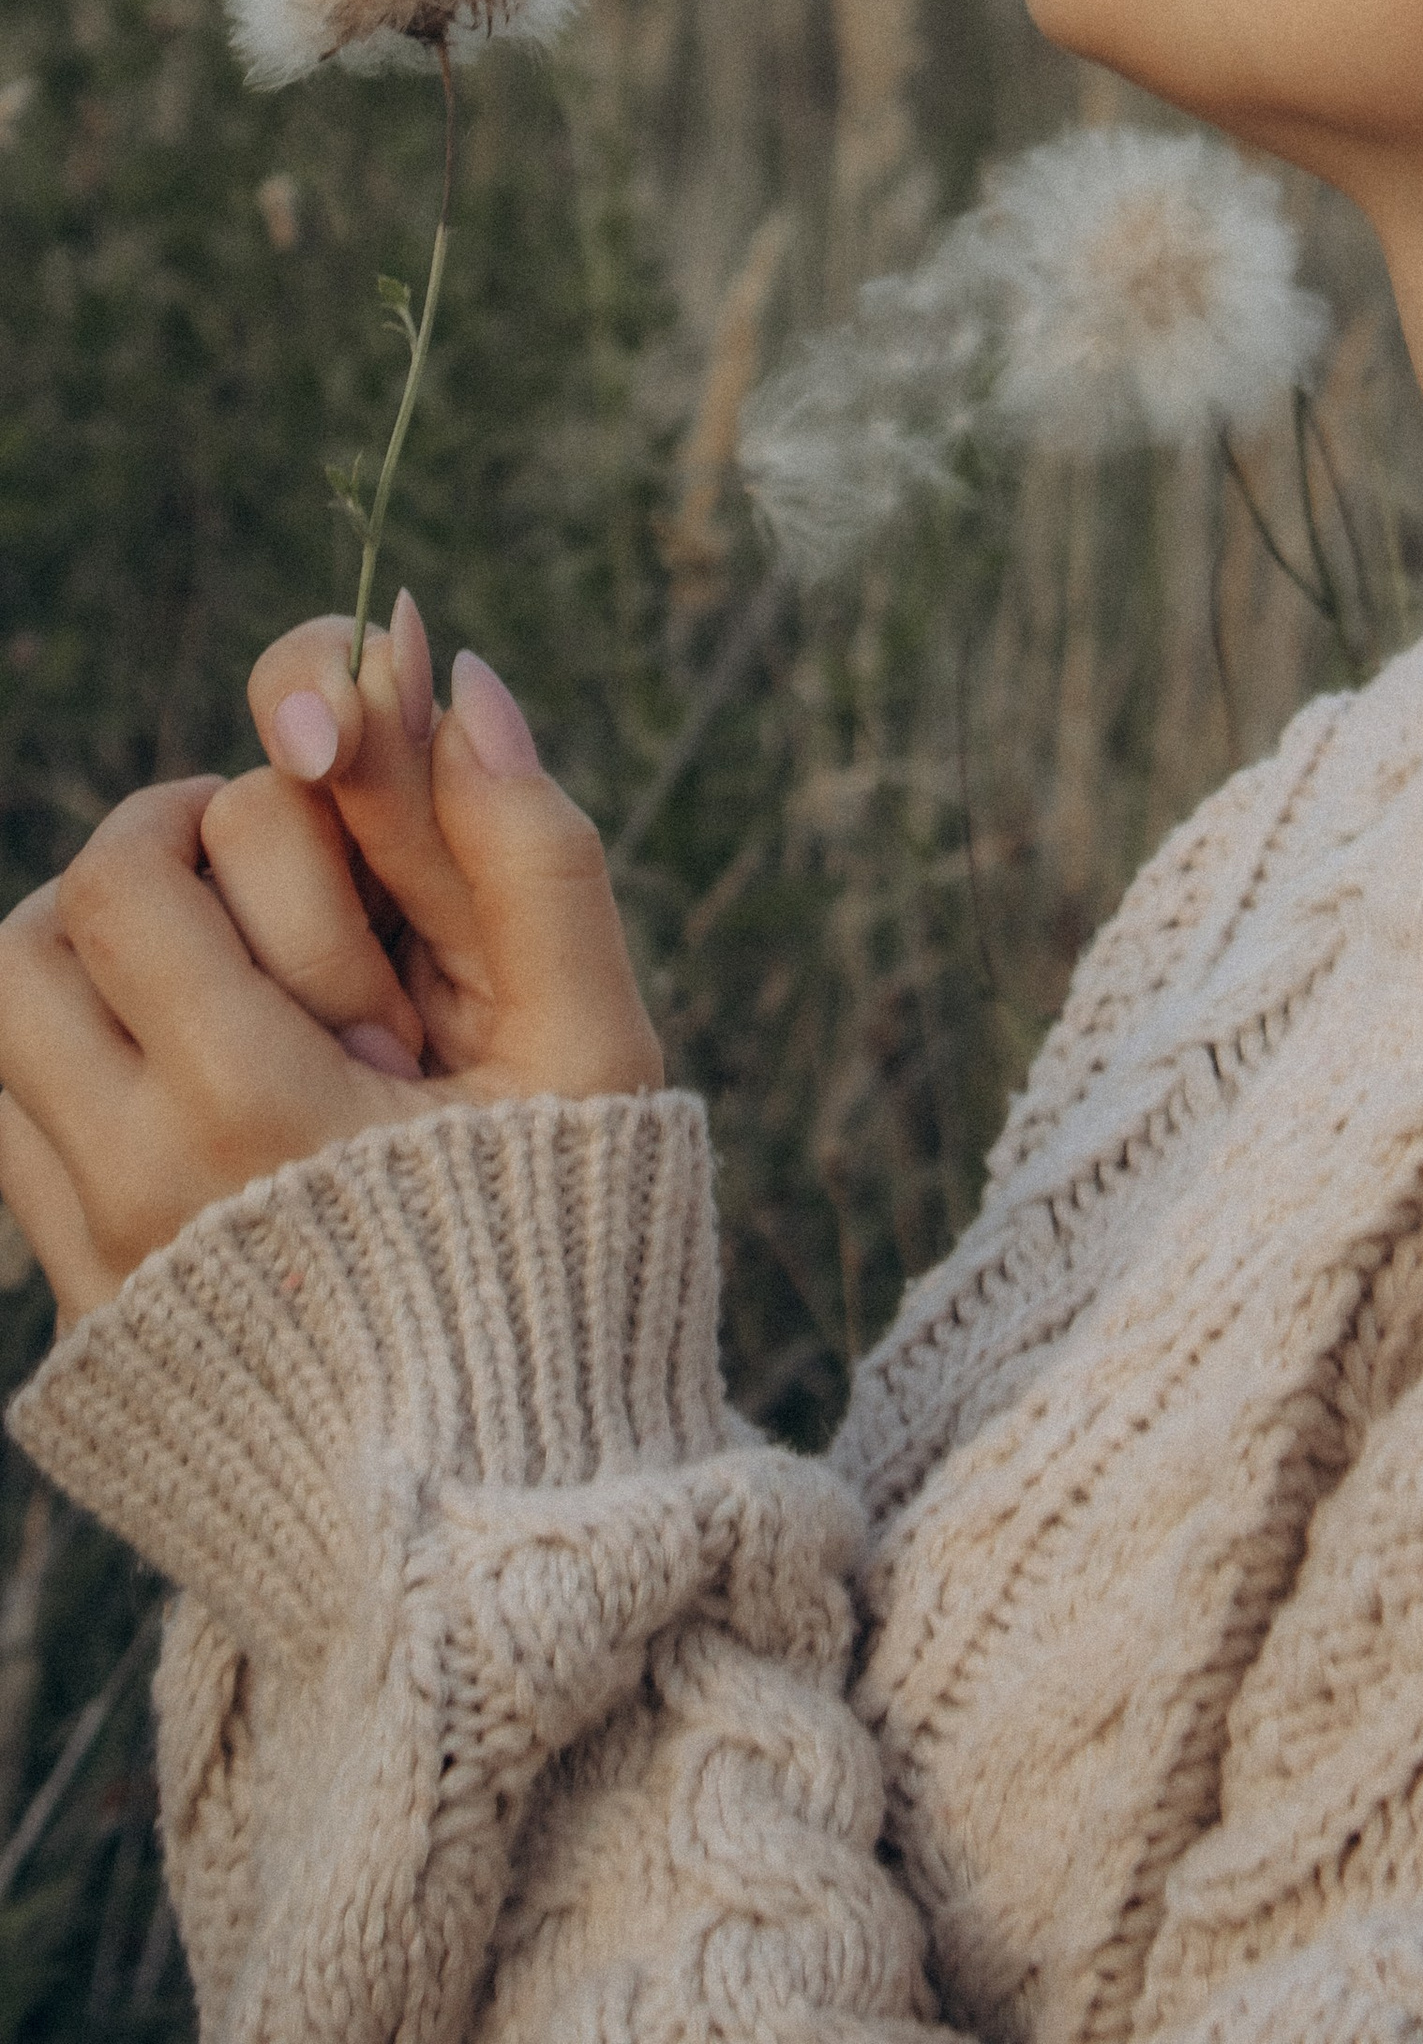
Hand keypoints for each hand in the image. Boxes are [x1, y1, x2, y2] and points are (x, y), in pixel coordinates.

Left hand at [0, 598, 660, 1326]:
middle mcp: (142, 1180)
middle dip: (157, 859)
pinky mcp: (77, 1321)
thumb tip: (434, 661)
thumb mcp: (592, 1053)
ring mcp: (94, 1257)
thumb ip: (527, 846)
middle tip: (272, 883)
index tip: (327, 809)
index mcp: (263, 1103)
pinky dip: (86, 1070)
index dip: (239, 797)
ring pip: (6, 1025)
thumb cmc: (572, 1266)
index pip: (145, 861)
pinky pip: (13, 1133)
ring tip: (229, 981)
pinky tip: (211, 1093)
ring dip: (102, 961)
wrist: (503, 1532)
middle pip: (44, 930)